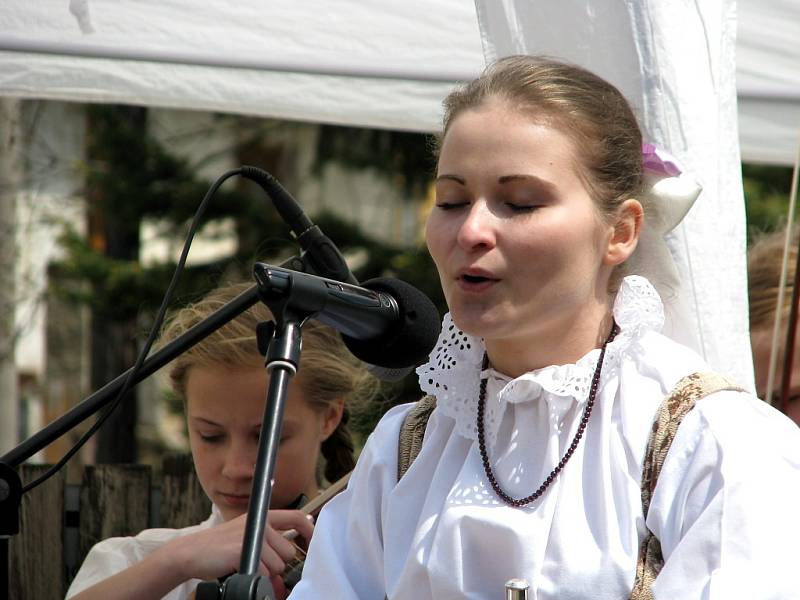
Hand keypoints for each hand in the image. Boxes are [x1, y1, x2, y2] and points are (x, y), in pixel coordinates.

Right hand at [159, 509, 313, 583]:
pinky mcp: (244, 550)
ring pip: (277, 565)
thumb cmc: (219, 548)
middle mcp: (259, 523)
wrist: (192, 552)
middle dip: (277, 564)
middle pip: (288, 551)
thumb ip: (268, 546)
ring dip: (265, 572)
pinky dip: (254, 576)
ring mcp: (252, 536)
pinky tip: (240, 568)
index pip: (296, 517)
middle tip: (259, 563)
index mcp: (262, 517)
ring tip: (247, 565)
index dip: (309, 528)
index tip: (313, 539)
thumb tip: (286, 563)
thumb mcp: (246, 538)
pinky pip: (263, 572)